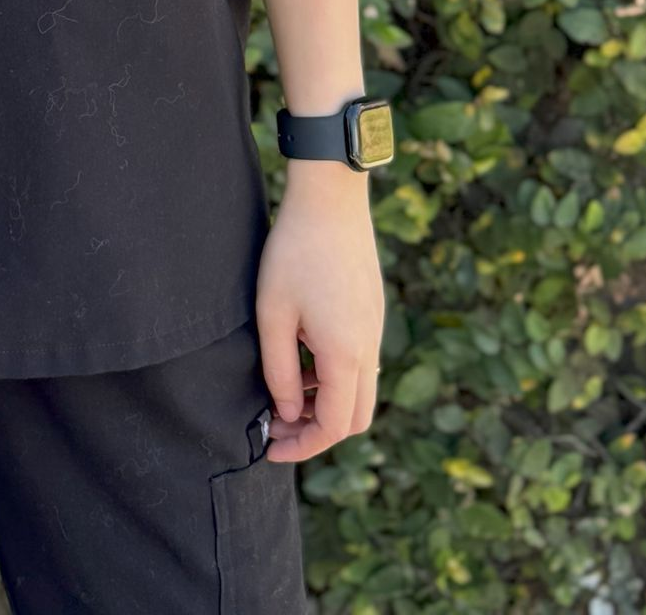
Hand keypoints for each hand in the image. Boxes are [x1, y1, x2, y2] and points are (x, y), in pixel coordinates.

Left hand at [254, 169, 383, 461]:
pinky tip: (302, 356)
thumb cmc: (294, 252)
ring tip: (284, 390)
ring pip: (359, 390)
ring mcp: (374, 328)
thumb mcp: (273, 314)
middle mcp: (369, 347)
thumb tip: (287, 412)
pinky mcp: (371, 311)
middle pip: (355, 417)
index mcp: (346, 354)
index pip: (334, 426)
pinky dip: (334, 376)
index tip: (270, 447)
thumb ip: (280, 371)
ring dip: (325, 402)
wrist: (330, 198)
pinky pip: (359, 361)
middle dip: (317, 430)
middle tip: (277, 423)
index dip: (303, 445)